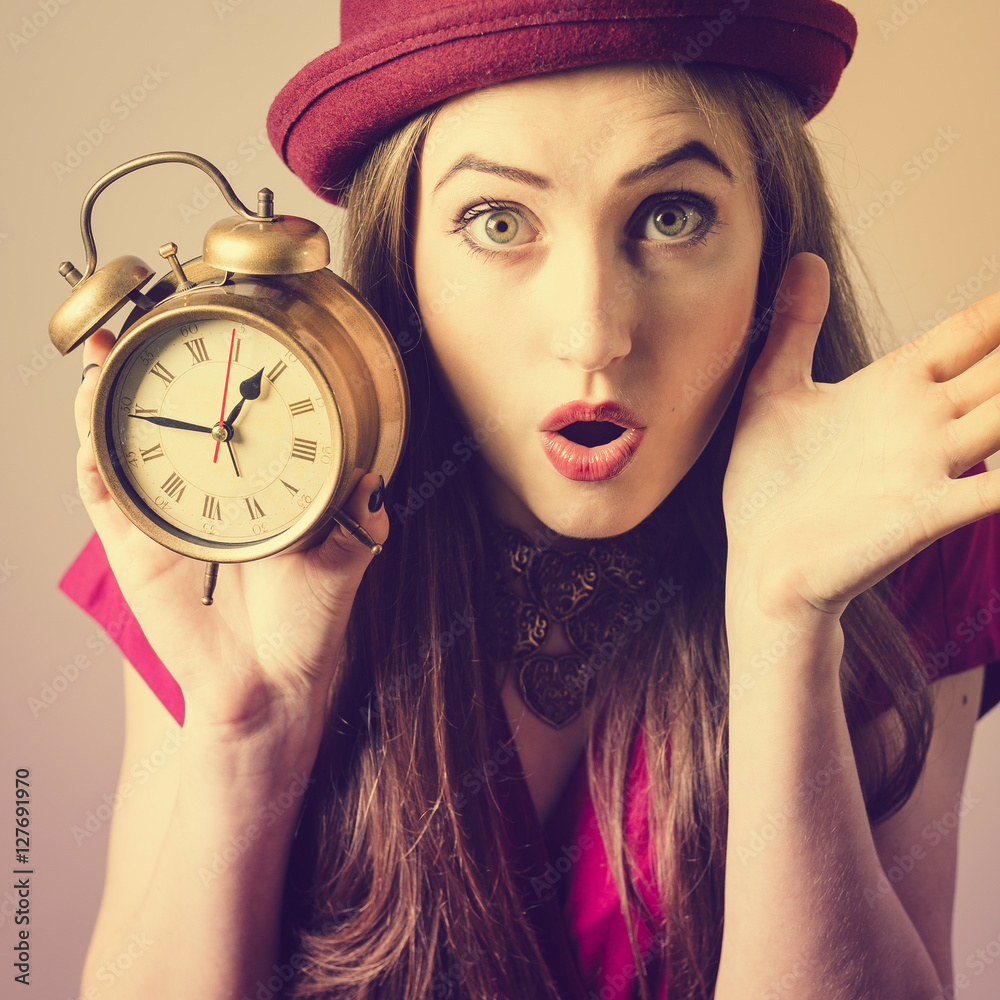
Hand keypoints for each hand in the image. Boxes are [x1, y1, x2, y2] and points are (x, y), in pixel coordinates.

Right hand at [76, 330, 387, 754]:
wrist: (268, 684)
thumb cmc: (306, 624)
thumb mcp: (342, 564)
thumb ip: (362, 524)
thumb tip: (374, 483)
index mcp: (256, 489)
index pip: (234, 421)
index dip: (223, 377)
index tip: (222, 334)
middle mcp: (206, 493)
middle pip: (169, 420)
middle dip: (152, 371)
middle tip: (145, 326)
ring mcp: (165, 518)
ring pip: (125, 446)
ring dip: (108, 401)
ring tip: (107, 358)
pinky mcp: (134, 549)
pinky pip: (104, 496)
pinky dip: (91, 459)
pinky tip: (89, 425)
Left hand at [723, 253, 999, 618]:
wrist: (757, 562)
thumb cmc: (767, 484)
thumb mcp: (774, 390)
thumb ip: (794, 327)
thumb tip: (805, 258)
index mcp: (899, 386)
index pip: (973, 332)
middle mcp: (928, 420)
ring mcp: (933, 465)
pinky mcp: (928, 512)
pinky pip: (998, 488)